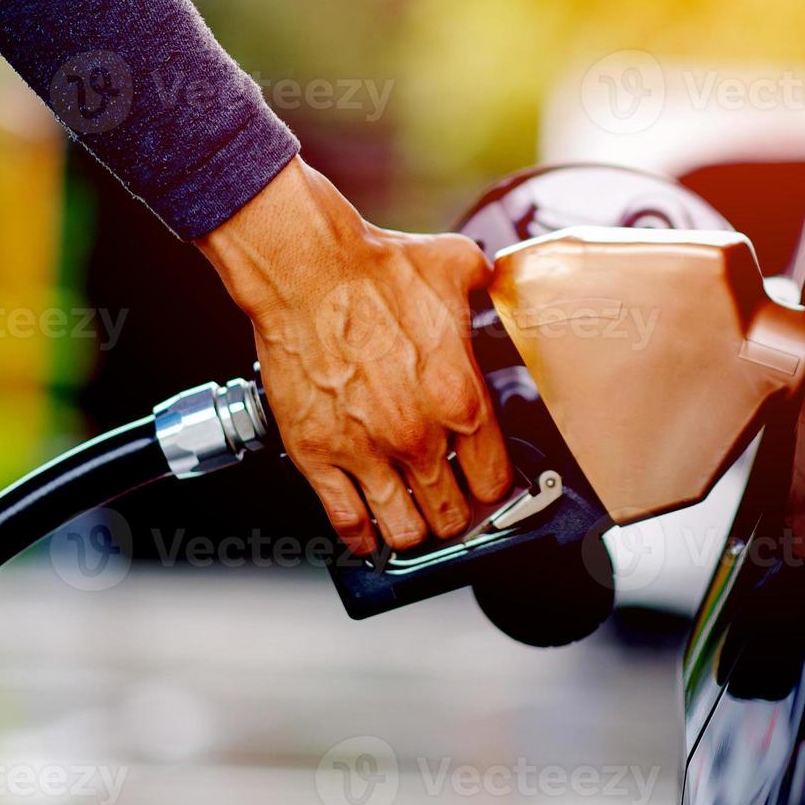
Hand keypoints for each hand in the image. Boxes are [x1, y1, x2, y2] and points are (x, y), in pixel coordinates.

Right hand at [197, 159, 512, 553]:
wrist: (306, 269)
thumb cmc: (375, 270)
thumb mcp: (457, 271)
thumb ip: (487, 288)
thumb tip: (498, 283)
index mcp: (462, 400)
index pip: (495, 480)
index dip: (493, 488)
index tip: (486, 486)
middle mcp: (418, 436)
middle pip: (453, 514)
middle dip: (455, 514)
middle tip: (449, 506)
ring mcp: (366, 451)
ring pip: (404, 530)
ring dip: (412, 530)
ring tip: (413, 521)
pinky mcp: (317, 455)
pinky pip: (345, 520)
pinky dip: (359, 535)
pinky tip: (366, 534)